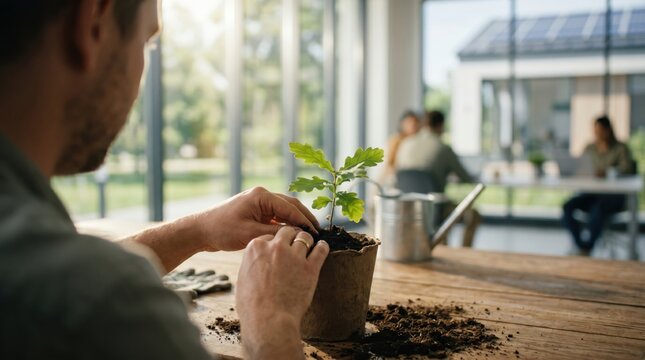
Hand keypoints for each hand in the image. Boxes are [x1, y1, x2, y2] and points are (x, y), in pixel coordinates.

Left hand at [124, 187, 319, 271]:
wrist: (201, 231)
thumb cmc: (222, 230)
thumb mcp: (250, 235)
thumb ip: (275, 234)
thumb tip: (296, 237)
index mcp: (261, 196)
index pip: (290, 208)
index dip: (305, 221)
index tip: (316, 233)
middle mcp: (262, 196)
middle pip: (291, 205)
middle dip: (305, 218)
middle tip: (318, 232)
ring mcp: (259, 203)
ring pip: (285, 210)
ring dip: (297, 221)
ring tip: (309, 235)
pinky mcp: (256, 212)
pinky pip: (277, 217)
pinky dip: (286, 224)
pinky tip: (294, 235)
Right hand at [236, 227, 328, 358]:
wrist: (267, 320)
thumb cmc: (252, 306)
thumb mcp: (243, 279)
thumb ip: (252, 264)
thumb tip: (258, 263)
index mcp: (255, 247)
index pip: (268, 236)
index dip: (274, 243)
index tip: (277, 250)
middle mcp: (275, 247)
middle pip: (287, 231)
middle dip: (290, 237)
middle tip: (294, 245)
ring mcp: (294, 256)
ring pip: (305, 237)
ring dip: (307, 241)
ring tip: (309, 246)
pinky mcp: (310, 267)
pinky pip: (321, 249)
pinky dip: (323, 247)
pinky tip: (322, 248)